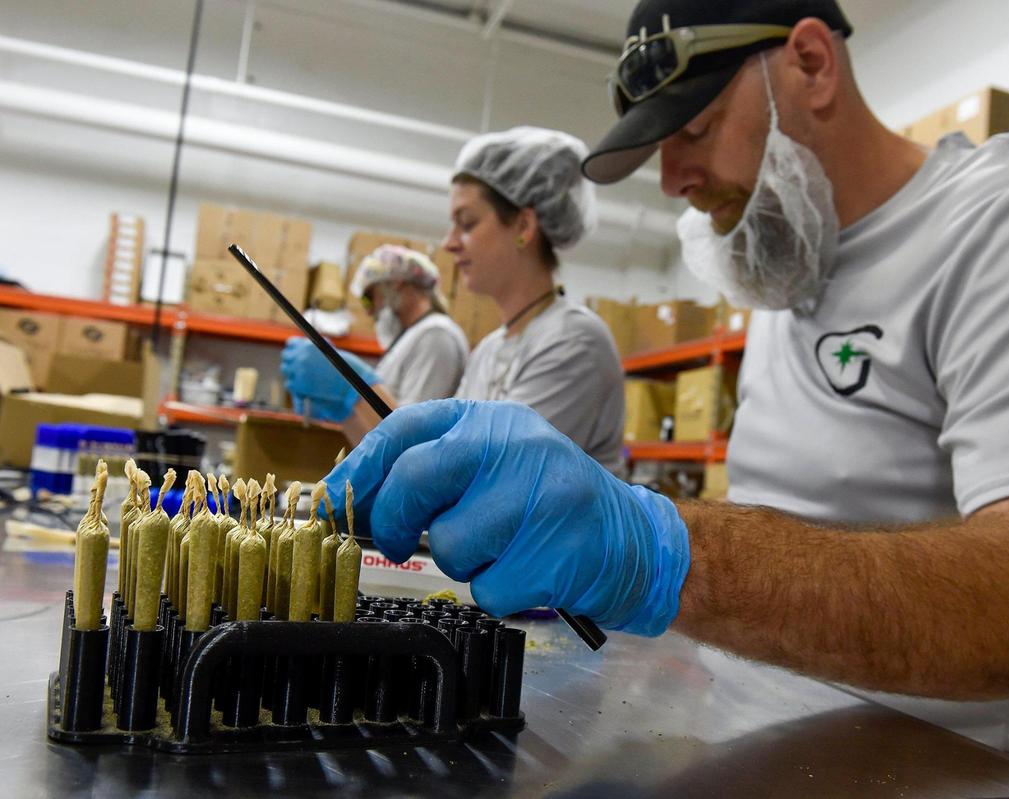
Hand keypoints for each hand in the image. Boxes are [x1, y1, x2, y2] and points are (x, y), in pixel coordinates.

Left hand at [280, 337, 377, 422]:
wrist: (351, 388)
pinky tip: (304, 389)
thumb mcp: (331, 355)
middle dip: (291, 361)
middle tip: (298, 368)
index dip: (293, 349)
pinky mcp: (298, 385)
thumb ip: (316, 354)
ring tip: (303, 379)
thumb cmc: (348, 372)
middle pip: (286, 356)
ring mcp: (298, 370)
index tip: (295, 353)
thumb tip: (304, 357)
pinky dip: (295, 386)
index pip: (291, 343)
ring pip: (286, 369)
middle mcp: (301, 355)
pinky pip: (289, 384)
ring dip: (292, 373)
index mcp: (310, 345)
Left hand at [322, 399, 689, 634]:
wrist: (635, 541)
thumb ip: (436, 470)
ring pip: (450, 543)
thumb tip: (348, 497)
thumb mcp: (498, 464)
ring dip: (463, 562)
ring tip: (503, 549)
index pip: (408, 428)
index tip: (329, 503)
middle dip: (395, 518)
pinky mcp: (555, 552)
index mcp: (496, 420)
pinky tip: (531, 572)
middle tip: (399, 541)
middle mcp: (518, 446)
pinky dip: (499, 592)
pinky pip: (487, 588)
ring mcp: (540, 497)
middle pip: (418, 477)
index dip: (360, 467)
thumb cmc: (550, 504)